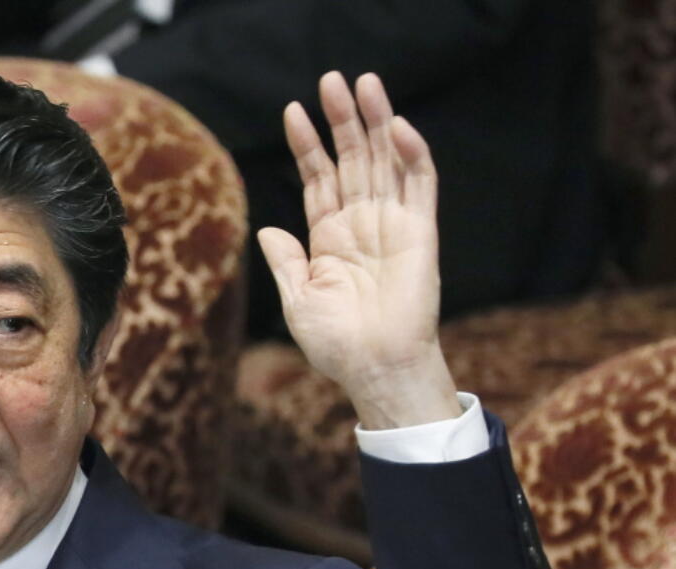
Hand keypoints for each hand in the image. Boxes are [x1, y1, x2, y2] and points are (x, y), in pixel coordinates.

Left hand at [259, 72, 460, 429]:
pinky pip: (420, 186)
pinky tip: (397, 126)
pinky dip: (412, 155)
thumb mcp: (299, 301)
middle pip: (352, 159)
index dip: (307, 145)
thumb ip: (286, 263)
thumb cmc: (337, 344)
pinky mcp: (421, 233)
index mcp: (329, 238)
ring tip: (364, 83)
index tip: (292, 110)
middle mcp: (361, 224)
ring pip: (385, 161)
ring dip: (376, 122)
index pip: (319, 178)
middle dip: (342, 120)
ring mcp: (392, 225)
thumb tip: (268, 230)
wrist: (374, 369)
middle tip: (332, 79)